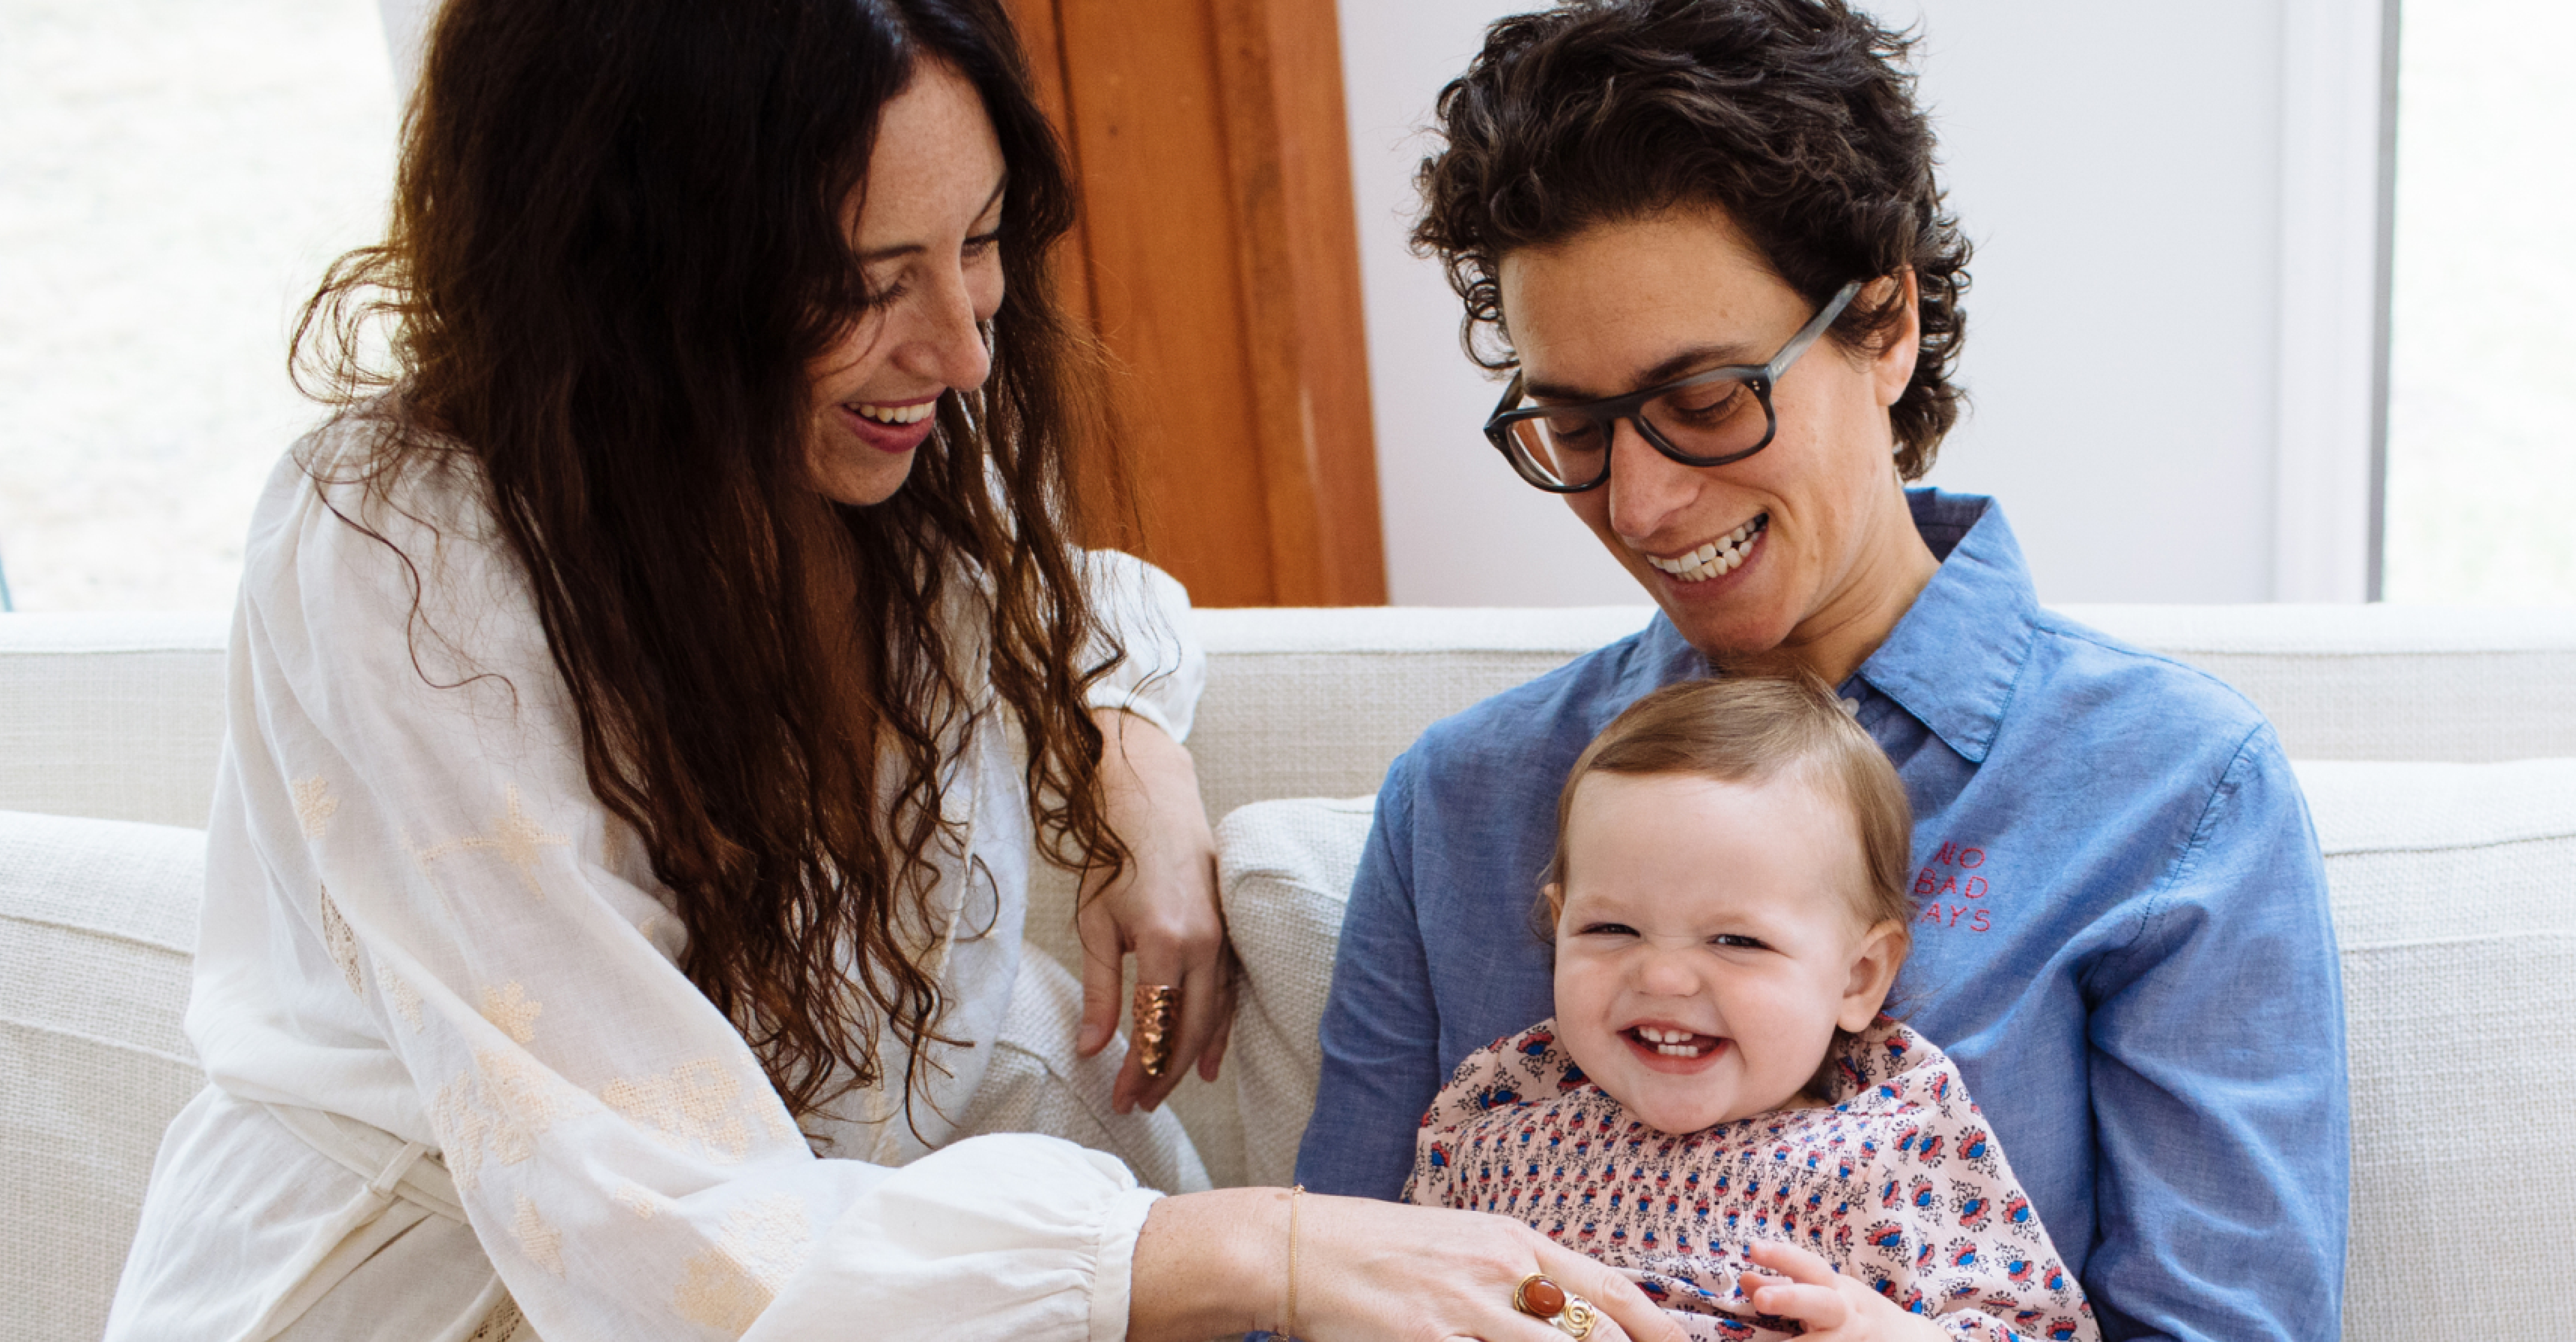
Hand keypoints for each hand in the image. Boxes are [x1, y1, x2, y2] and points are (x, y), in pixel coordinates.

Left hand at [1077, 708, 1235, 1112]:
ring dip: (1189, 1059)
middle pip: (1190, 1030)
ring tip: (1165, 1093)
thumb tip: (1091, 1050)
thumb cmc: (1115, 859)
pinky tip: (1207, 1061)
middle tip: (1140, 1107)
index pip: (1156, 1027)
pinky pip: (1228, 993)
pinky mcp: (1230, 933)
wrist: (1153, 800)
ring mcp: (1224, 938)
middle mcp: (1204, 944)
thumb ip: (1098, 990)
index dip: (1139, 1071)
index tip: (1121, 1101)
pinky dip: (1217, 1030)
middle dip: (1164, 1075)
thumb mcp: (1095, 924)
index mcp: (1166, 942)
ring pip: (1214, 1016)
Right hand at [1129, 1188, 1690, 1341]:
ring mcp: (1461, 1311)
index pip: (1609, 1290)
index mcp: (1511, 1241)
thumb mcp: (1460, 1242)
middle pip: (1590, 1336)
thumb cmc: (1381, 1247)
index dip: (1659, 1328)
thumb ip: (1517, 1271)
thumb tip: (1568, 1304)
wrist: (1298, 1249)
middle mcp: (1498, 1272)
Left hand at [1740, 1242, 1945, 1340]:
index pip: (1809, 1266)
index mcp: (1835, 1289)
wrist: (1909, 1340)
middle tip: (1761, 1299)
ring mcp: (1855, 1339)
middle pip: (1822, 1302)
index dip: (1783, 1256)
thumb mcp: (1823, 1292)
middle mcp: (1847, 1313)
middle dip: (1792, 1298)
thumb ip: (1783, 1286)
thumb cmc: (1851, 1311)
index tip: (1753, 1247)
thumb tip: (1743, 1278)